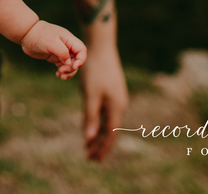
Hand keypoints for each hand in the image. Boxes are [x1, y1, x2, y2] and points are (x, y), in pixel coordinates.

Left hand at [20, 20, 86, 79]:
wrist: (27, 34)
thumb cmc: (40, 36)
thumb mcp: (51, 43)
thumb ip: (62, 52)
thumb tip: (69, 63)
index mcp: (69, 40)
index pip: (82, 50)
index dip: (81, 60)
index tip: (74, 66)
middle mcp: (67, 46)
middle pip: (77, 59)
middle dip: (72, 68)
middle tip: (61, 71)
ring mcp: (61, 51)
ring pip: (71, 64)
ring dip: (68, 71)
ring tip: (60, 75)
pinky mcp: (55, 56)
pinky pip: (63, 66)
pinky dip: (62, 71)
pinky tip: (57, 74)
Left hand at [78, 45, 128, 160]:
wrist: (100, 48)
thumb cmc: (94, 71)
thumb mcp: (90, 95)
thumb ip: (90, 116)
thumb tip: (88, 138)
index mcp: (116, 107)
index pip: (110, 134)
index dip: (102, 147)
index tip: (94, 159)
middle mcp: (119, 104)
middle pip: (109, 129)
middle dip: (99, 144)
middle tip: (90, 158)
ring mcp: (115, 97)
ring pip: (106, 121)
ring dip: (97, 134)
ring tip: (88, 147)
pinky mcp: (110, 91)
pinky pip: (104, 111)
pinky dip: (96, 121)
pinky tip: (89, 126)